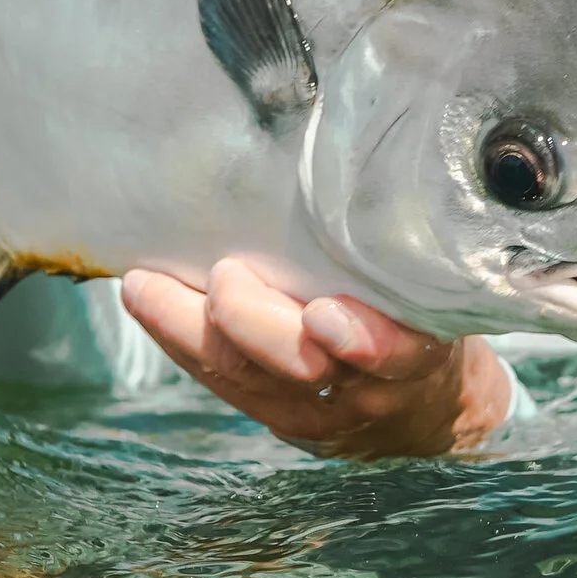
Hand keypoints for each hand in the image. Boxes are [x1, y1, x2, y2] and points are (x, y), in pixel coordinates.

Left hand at [121, 259, 515, 457]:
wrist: (427, 415)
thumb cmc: (423, 324)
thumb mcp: (432, 294)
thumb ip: (400, 253)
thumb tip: (356, 161)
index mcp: (416, 356)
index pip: (396, 356)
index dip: (361, 340)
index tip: (325, 315)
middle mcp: (362, 389)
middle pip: (303, 369)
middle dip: (255, 323)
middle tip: (225, 275)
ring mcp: (311, 410)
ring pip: (244, 376)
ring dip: (188, 328)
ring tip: (146, 285)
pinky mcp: (269, 414)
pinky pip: (218, 380)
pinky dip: (177, 338)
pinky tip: (144, 297)